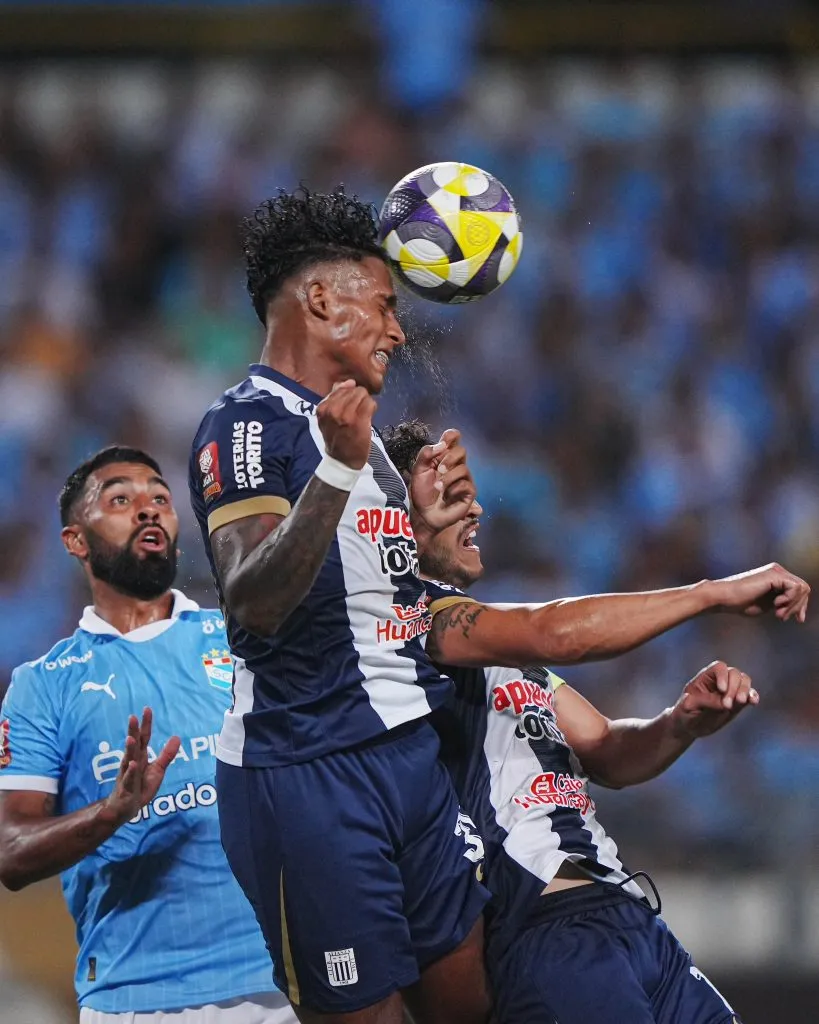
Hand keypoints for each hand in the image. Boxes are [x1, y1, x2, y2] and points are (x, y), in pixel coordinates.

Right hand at [104, 708, 180, 825]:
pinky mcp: (127, 789)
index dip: (145, 724)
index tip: (147, 709)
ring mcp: (128, 775)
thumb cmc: (140, 787)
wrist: (124, 809)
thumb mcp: (157, 770)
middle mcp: (132, 763)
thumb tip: (177, 737)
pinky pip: (128, 780)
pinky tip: (134, 764)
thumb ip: (166, 754)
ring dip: (130, 749)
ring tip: (131, 738)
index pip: (143, 738)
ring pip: (128, 760)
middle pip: (134, 745)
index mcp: (140, 757)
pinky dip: (131, 772)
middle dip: (133, 732)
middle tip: (132, 717)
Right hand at [316, 379, 376, 469]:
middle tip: (358, 412)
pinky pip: (371, 403)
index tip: (351, 408)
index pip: (342, 388)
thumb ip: (336, 397)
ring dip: (366, 403)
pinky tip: (368, 418)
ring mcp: (346, 415)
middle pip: (355, 390)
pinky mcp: (360, 421)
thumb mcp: (329, 417)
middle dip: (359, 399)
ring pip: (363, 395)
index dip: (350, 397)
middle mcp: (333, 410)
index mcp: (323, 408)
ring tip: (362, 415)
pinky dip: (372, 409)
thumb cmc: (337, 437)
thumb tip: (349, 382)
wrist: (342, 461)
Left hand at [409, 429, 475, 534]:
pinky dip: (454, 489)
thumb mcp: (418, 471)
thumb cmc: (422, 492)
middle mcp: (456, 466)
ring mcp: (464, 479)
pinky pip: (467, 485)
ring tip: (437, 487)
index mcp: (444, 457)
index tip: (444, 442)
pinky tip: (447, 496)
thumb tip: (442, 444)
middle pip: (462, 450)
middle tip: (439, 469)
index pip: (454, 439)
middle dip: (449, 458)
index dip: (452, 436)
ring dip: (448, 478)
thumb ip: (426, 454)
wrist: (423, 514)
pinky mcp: (469, 493)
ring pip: (463, 469)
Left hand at [670, 661, 758, 739]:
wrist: (689, 726)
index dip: (723, 676)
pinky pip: (749, 695)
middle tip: (727, 705)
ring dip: (744, 690)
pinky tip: (753, 702)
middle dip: (734, 687)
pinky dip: (753, 697)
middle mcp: (720, 681)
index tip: (721, 690)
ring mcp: (730, 691)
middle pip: (734, 673)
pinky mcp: (738, 703)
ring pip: (744, 681)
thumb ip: (706, 702)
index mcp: (705, 678)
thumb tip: (725, 704)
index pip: (719, 667)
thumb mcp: (689, 707)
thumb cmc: (684, 713)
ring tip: (740, 702)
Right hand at [710, 563, 809, 621]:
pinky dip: (789, 600)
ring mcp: (776, 571)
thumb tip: (799, 611)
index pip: (799, 589)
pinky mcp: (774, 575)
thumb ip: (782, 603)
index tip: (798, 620)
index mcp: (776, 576)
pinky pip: (795, 588)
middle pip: (804, 588)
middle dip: (798, 606)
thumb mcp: (767, 604)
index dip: (801, 605)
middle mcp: (777, 570)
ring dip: (793, 605)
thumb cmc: (740, 603)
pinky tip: (776, 604)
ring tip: (778, 613)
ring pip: (802, 588)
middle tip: (782, 617)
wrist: (725, 597)